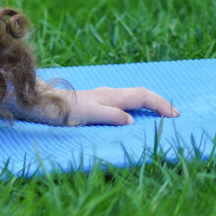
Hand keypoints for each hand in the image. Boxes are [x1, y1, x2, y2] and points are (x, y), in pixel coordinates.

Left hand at [54, 86, 179, 126]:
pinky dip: (135, 107)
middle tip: (175, 114)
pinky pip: (123, 102)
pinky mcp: (95, 102)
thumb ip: (109, 115)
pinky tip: (133, 114)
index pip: (142, 97)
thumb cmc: (61, 109)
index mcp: (110, 96)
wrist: (39, 102)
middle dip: (159, 102)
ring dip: (149, 104)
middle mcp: (108, 94)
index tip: (175, 116)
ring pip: (132, 97)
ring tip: (160, 114)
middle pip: (140, 94)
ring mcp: (101, 97)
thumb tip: (132, 120)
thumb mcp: (86, 114)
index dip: (160, 105)